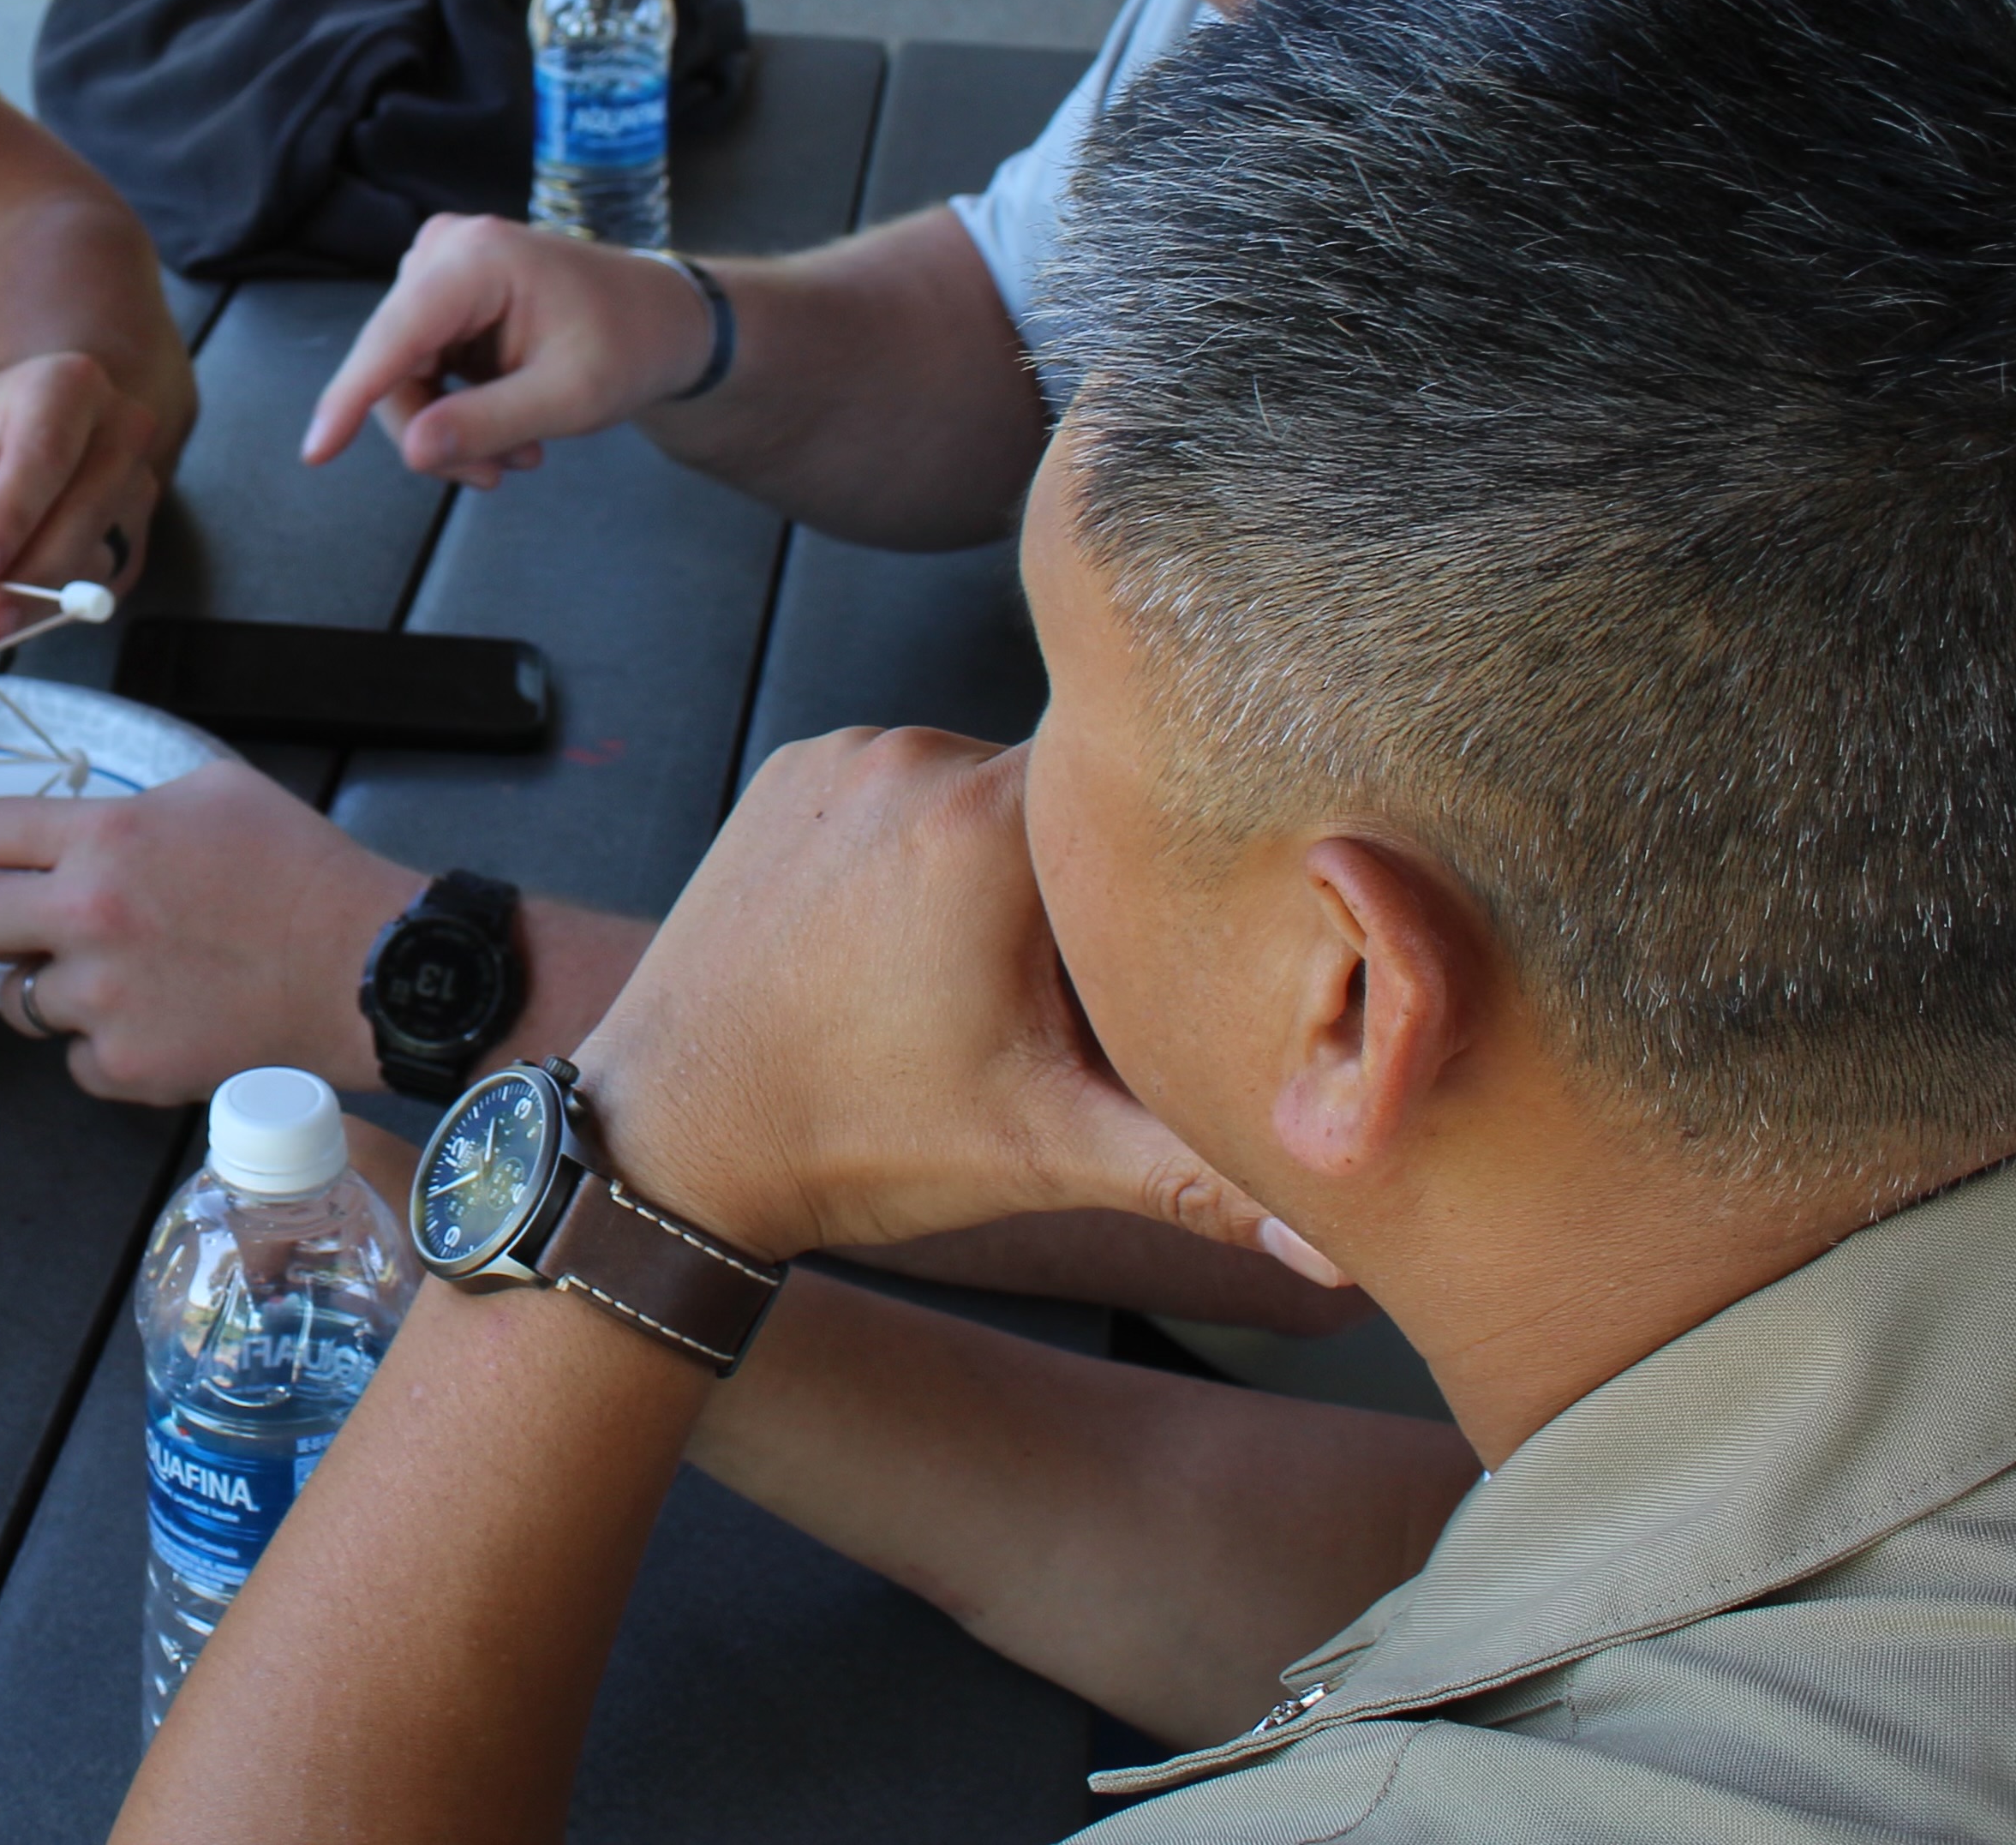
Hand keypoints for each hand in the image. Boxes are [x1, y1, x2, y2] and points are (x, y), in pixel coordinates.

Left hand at [0, 350, 167, 620]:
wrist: (26, 442)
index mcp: (66, 387)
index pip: (42, 456)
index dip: (10, 519)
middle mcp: (120, 429)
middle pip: (81, 513)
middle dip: (27, 575)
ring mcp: (140, 484)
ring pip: (94, 555)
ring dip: (37, 598)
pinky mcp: (140, 536)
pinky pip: (101, 583)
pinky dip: (54, 606)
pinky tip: (14, 610)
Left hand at [0, 763, 416, 1100]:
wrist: (364, 967)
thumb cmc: (299, 868)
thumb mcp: (211, 791)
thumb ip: (127, 804)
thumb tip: (73, 826)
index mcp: (104, 836)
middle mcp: (87, 916)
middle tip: (10, 928)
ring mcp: (103, 998)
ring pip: (19, 999)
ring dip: (51, 988)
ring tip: (120, 976)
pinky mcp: (127, 1065)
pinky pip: (74, 1059)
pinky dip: (102, 1046)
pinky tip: (155, 1021)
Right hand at [301, 216, 718, 488]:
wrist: (666, 319)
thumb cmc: (633, 343)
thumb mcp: (570, 398)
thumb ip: (487, 424)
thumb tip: (413, 451)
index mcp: (477, 260)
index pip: (393, 338)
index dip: (348, 400)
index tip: (315, 453)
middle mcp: (445, 251)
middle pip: (393, 365)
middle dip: (436, 432)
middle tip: (496, 475)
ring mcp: (440, 271)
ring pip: (402, 376)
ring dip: (452, 429)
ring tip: (519, 454)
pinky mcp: (443, 297)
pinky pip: (419, 370)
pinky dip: (458, 412)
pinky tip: (511, 430)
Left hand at [573, 729, 1271, 1270]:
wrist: (671, 1134)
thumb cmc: (851, 1137)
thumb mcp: (1042, 1153)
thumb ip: (1200, 1179)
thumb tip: (1343, 1258)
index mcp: (986, 824)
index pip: (1141, 779)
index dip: (1183, 838)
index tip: (1200, 911)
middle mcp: (913, 757)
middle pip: (1063, 786)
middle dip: (1090, 872)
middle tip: (1088, 980)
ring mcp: (840, 757)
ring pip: (981, 780)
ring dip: (1005, 856)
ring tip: (995, 967)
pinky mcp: (787, 775)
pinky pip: (899, 781)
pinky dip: (922, 839)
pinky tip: (914, 935)